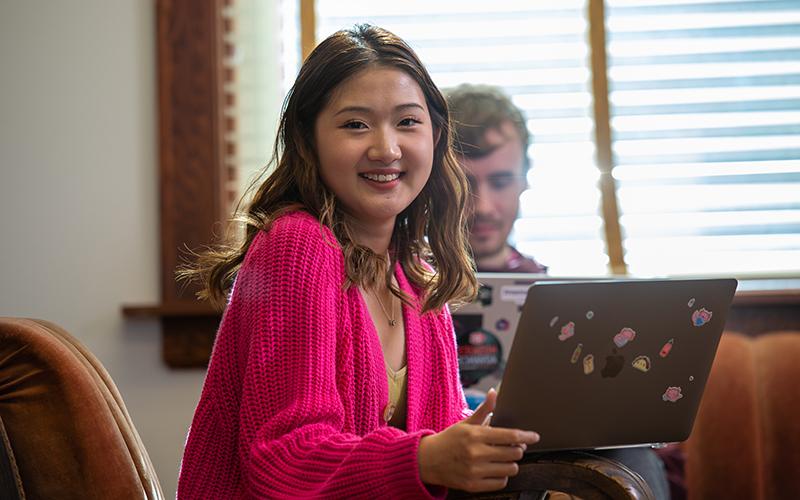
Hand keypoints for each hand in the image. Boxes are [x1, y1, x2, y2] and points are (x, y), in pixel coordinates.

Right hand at [418, 388, 539, 491]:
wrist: (427, 460)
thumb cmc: (449, 440)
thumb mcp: (466, 423)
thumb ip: (483, 410)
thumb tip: (494, 393)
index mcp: (475, 435)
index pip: (510, 436)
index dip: (527, 436)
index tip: (535, 436)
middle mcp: (476, 453)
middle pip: (514, 453)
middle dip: (518, 449)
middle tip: (514, 446)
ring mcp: (475, 471)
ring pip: (510, 469)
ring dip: (511, 463)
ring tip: (504, 458)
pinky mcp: (473, 485)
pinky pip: (501, 482)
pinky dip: (502, 476)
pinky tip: (495, 469)